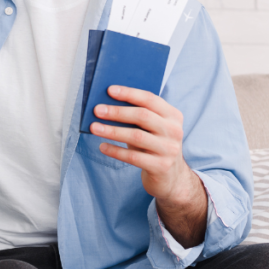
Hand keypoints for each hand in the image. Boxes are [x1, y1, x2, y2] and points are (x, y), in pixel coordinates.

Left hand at [90, 85, 206, 245]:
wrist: (172, 177)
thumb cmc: (155, 146)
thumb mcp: (153, 128)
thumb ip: (139, 115)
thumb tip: (108, 103)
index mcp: (173, 116)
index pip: (150, 99)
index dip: (129, 93)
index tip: (109, 90)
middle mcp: (174, 131)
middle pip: (142, 116)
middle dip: (117, 112)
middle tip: (97, 110)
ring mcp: (169, 149)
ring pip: (136, 136)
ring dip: (112, 131)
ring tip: (94, 127)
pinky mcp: (161, 167)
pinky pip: (133, 157)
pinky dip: (115, 151)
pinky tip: (102, 147)